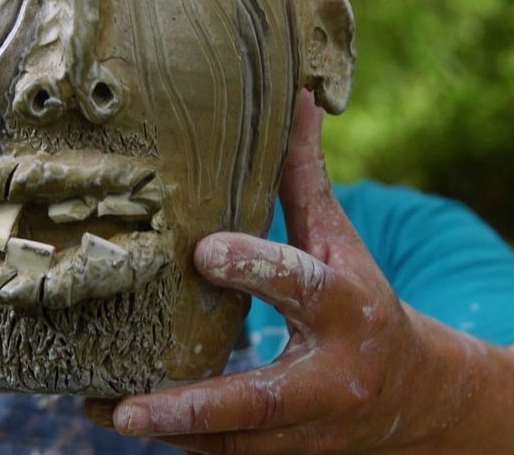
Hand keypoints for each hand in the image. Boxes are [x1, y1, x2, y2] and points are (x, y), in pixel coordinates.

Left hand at [94, 90, 437, 452]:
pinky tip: (117, 415)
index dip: (257, 267)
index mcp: (348, 309)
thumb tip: (296, 94)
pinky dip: (175, 440)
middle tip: (130, 404)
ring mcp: (306, 430)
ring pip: (233, 442)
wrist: (413, 395)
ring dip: (167, 430)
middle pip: (261, 399)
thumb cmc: (361, 299)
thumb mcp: (340, 241)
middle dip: (195, 404)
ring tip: (101, 408)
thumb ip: (306, 179)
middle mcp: (329, 378)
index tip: (201, 251)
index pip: (303, 285)